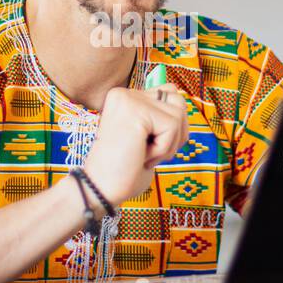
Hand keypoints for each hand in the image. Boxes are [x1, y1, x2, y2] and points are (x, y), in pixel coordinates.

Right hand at [81, 82, 189, 206]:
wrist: (101, 189)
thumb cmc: (125, 170)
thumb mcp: (148, 135)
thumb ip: (162, 115)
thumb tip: (181, 100)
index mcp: (126, 97)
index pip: (170, 95)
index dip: (171, 126)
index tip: (147, 146)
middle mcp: (125, 93)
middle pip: (178, 101)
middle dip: (175, 134)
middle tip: (147, 152)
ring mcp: (128, 99)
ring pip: (178, 114)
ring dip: (168, 143)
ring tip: (143, 154)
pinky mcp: (135, 110)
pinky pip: (172, 126)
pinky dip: (163, 148)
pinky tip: (141, 155)